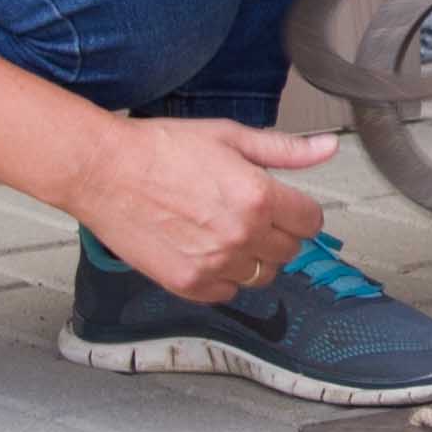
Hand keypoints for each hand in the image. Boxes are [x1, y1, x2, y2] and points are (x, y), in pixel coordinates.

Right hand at [64, 114, 341, 304]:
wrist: (104, 171)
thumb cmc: (160, 149)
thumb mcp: (229, 137)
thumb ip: (285, 150)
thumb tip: (327, 149)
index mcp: (259, 197)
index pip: (311, 222)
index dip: (298, 211)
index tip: (282, 205)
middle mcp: (241, 235)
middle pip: (289, 251)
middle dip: (277, 233)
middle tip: (247, 213)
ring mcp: (214, 264)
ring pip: (261, 276)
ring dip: (252, 258)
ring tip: (222, 230)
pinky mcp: (188, 284)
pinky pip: (227, 293)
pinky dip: (222, 277)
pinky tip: (203, 249)